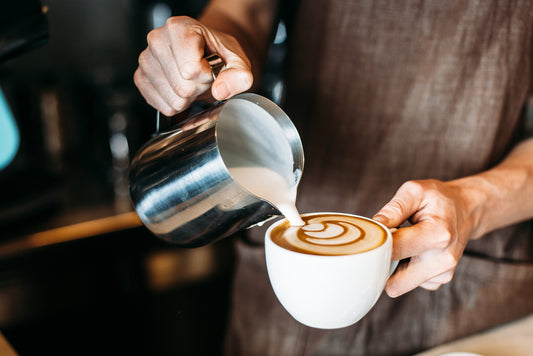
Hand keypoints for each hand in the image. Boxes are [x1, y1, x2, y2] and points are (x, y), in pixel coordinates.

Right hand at [134, 16, 252, 115]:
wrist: (207, 54)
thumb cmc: (218, 53)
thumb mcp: (238, 61)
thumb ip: (239, 74)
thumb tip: (221, 90)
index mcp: (179, 28)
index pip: (191, 69)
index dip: (207, 76)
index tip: (210, 67)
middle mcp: (157, 40)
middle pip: (182, 88)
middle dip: (198, 88)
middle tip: (202, 76)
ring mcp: (146, 60)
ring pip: (173, 100)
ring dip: (188, 97)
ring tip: (191, 80)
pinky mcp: (140, 78)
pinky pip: (162, 107)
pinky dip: (176, 104)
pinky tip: (180, 88)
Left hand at [372, 179, 479, 296]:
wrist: (467, 209)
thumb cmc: (438, 198)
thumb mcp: (415, 191)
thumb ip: (393, 209)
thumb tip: (374, 227)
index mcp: (438, 234)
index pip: (394, 251)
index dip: (377, 245)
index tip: (374, 236)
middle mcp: (443, 259)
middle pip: (395, 282)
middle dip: (384, 264)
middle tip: (387, 243)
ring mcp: (444, 273)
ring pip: (399, 285)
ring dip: (395, 266)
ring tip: (406, 243)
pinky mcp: (440, 280)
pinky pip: (409, 283)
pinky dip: (406, 269)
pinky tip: (415, 251)